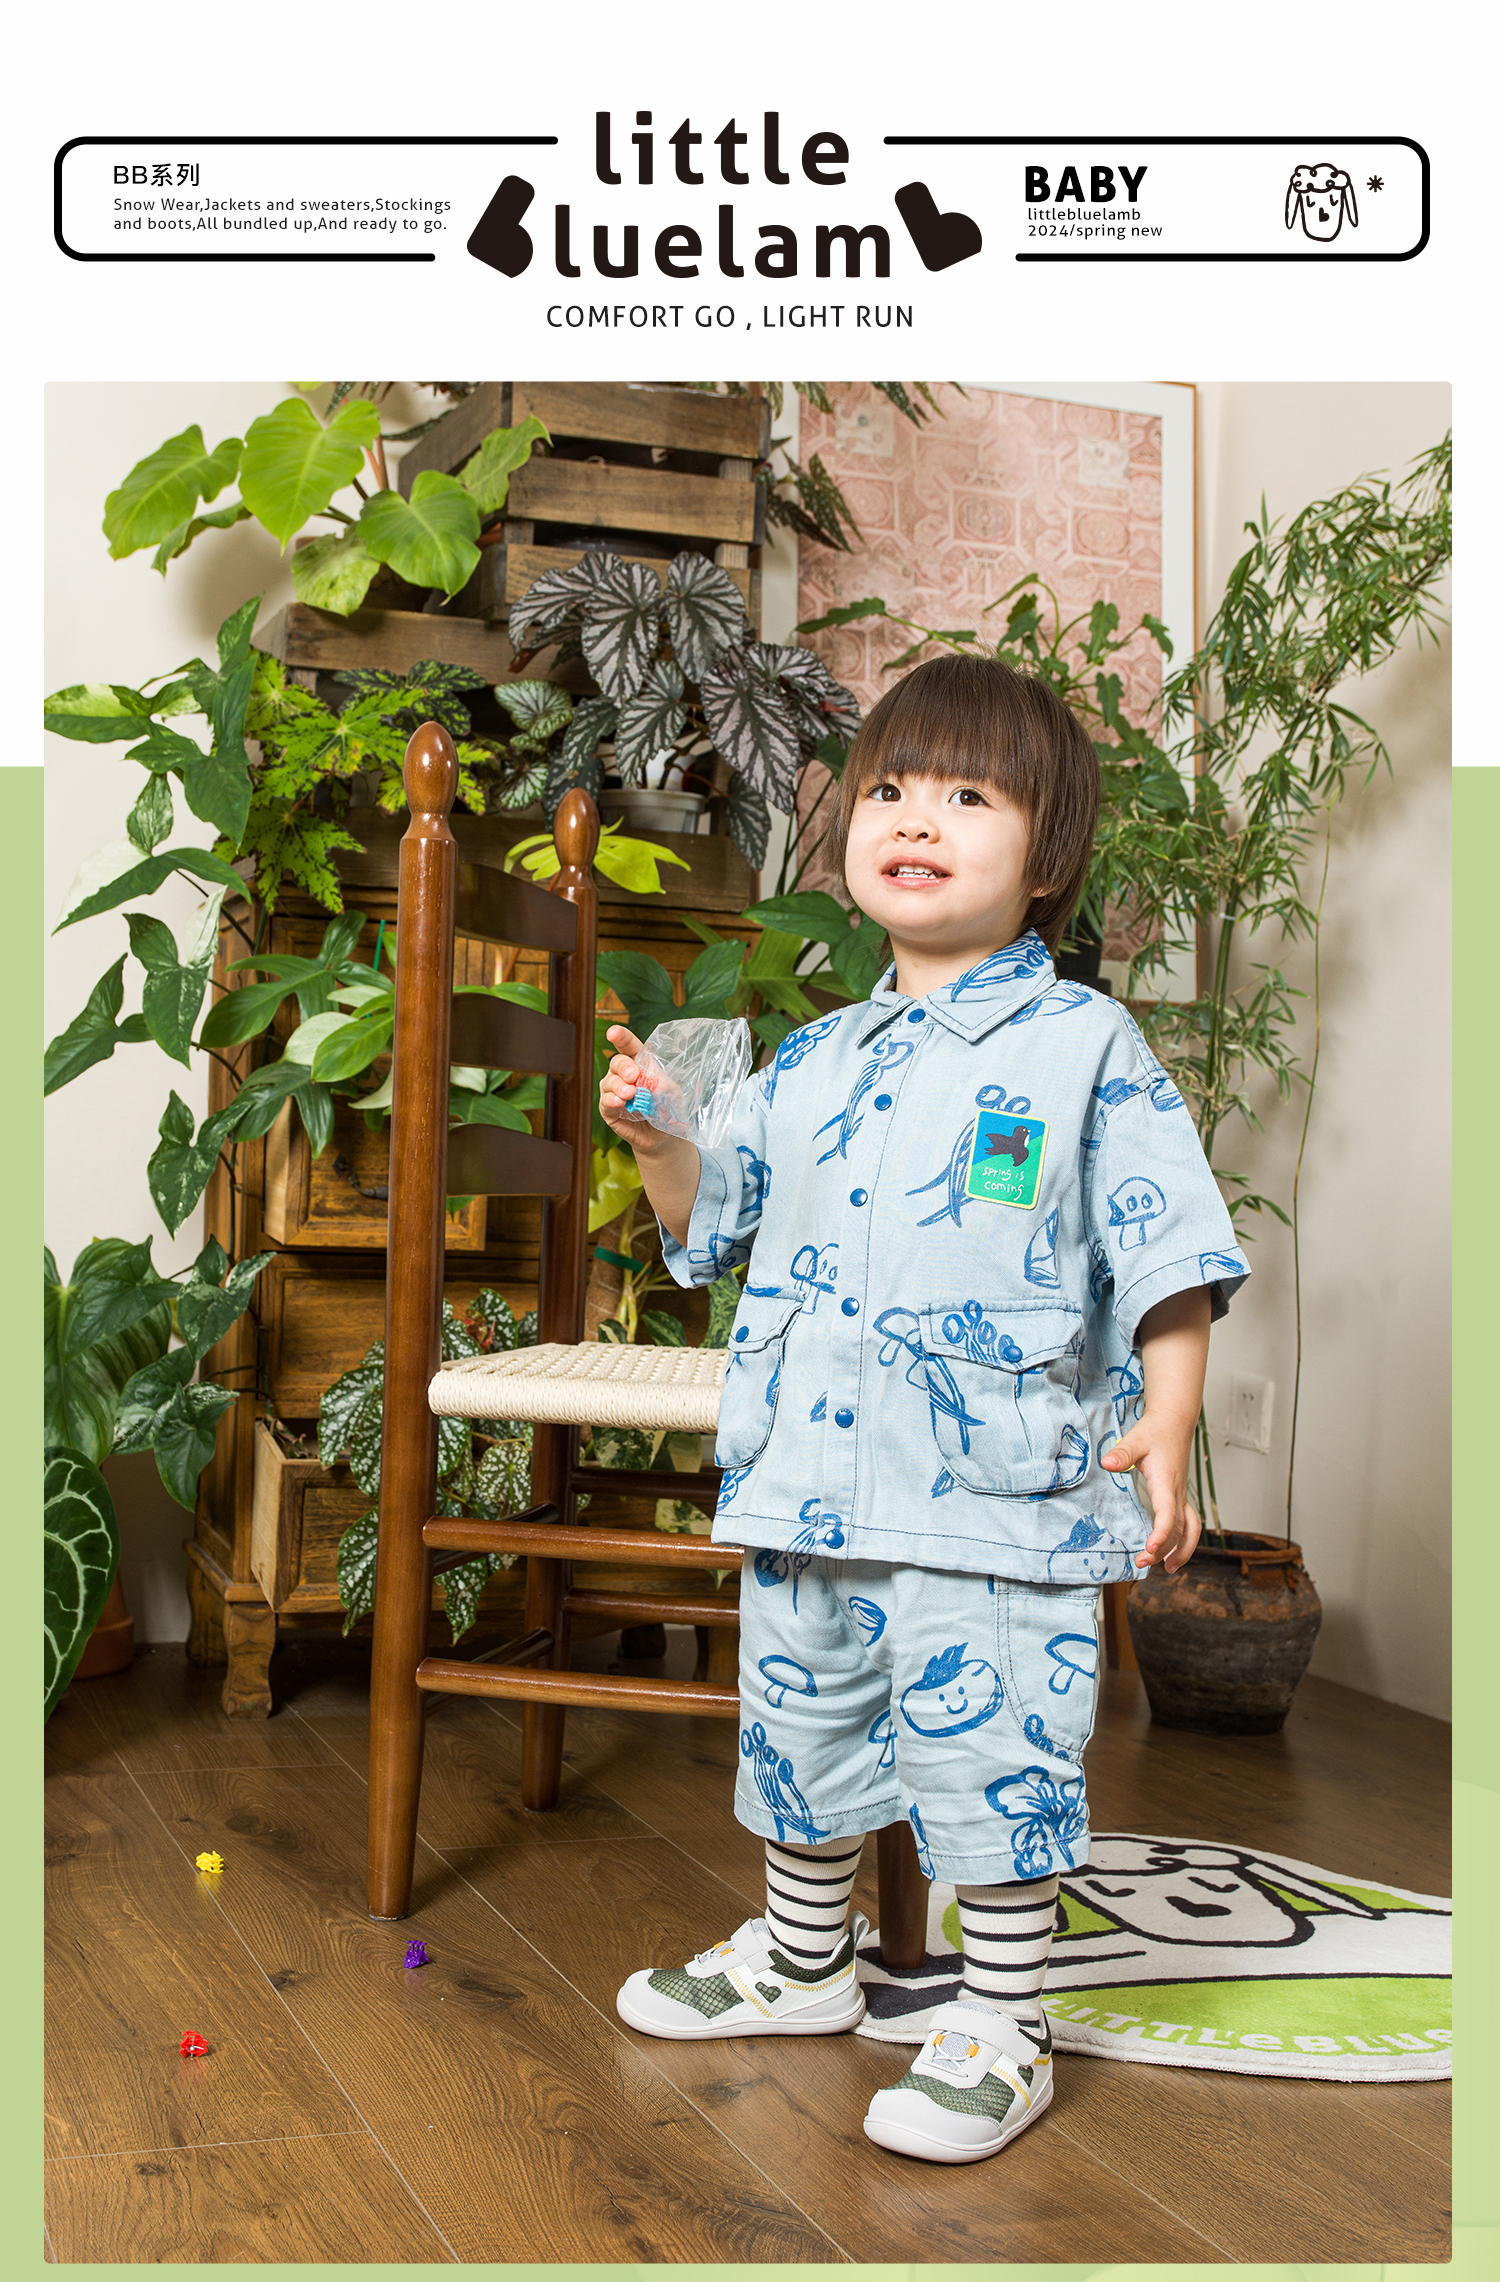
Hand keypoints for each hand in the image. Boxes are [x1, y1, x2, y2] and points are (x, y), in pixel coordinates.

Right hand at [598, 1024, 680, 1153]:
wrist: (663, 1137)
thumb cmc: (667, 1109)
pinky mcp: (608, 1110)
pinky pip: (605, 1101)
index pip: (629, 1046)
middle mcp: (623, 1075)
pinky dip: (611, 1100)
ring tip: (630, 1093)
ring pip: (609, 1081)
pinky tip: (619, 1102)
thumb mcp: (673, 1096)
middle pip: (617, 1062)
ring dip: (619, 1086)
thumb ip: (666, 1088)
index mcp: (640, 1064)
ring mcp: (613, 1091)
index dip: (621, 1037)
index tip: (613, 1032)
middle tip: (634, 1075)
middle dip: (624, 1067)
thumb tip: (658, 1084)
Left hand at [1102, 1415, 1202, 1572]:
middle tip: (1141, 1563)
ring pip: (1190, 1530)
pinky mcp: (1179, 1497)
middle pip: (1179, 1529)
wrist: (1174, 1422)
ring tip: (1167, 1569)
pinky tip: (1171, 1553)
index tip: (1150, 1549)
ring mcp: (1181, 1496)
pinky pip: (1188, 1524)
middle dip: (1164, 1550)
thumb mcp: (1135, 1439)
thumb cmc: (1155, 1431)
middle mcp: (1178, 1493)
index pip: (1168, 1514)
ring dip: (1182, 1551)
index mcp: (1167, 1482)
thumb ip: (1122, 1453)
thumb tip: (1108, 1463)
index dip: (1162, 1534)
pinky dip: (1184, 1541)